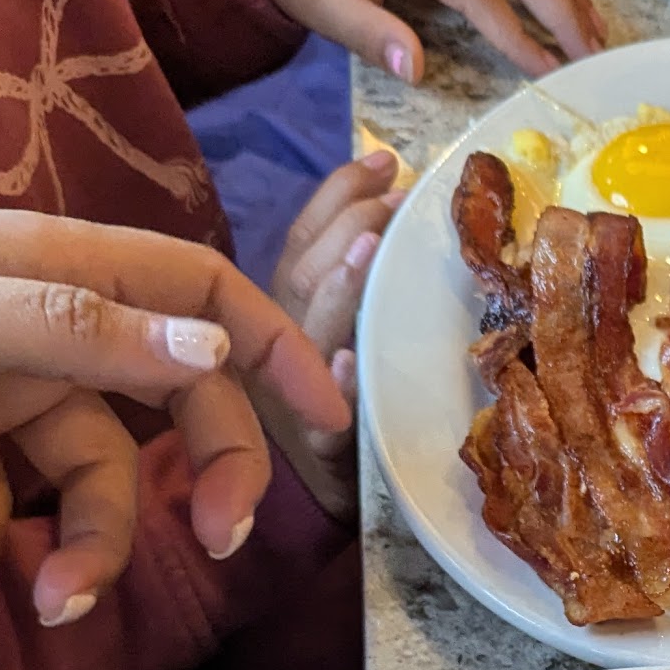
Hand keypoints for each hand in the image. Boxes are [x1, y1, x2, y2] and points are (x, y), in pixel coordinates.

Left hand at [0, 208, 349, 625]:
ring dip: (72, 554)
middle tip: (209, 546)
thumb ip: (70, 329)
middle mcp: (28, 325)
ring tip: (39, 611)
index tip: (329, 429)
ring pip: (82, 479)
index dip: (270, 347)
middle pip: (160, 399)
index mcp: (40, 266)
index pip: (193, 291)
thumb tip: (213, 353)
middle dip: (192, 476)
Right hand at [262, 150, 405, 517]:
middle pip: (303, 276)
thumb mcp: (335, 342)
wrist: (311, 510)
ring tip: (370, 248)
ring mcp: (291, 399)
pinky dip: (335, 387)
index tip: (382, 159)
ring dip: (338, 289)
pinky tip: (349, 360)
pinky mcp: (317, 454)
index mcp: (280, 316)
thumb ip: (349, 281)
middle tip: (394, 195)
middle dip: (345, 228)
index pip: (305, 241)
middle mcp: (275, 349)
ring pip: (307, 334)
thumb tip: (394, 196)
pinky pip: (322, 422)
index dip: (337, 196)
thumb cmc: (326, 420)